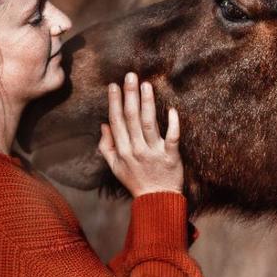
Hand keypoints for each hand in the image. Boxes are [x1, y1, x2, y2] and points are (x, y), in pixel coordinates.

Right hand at [98, 71, 182, 196]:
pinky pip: (172, 137)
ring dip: (147, 103)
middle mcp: (136, 149)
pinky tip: (172, 109)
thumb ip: (106, 146)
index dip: (115, 102)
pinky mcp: (171, 156)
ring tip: (146, 85)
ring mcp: (154, 152)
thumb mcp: (115, 167)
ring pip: (149, 123)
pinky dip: (173, 124)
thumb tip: (103, 125)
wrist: (157, 200)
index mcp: (122, 150)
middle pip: (131, 118)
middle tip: (131, 76)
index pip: (117, 121)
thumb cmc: (135, 181)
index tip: (114, 85)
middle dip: (130, 95)